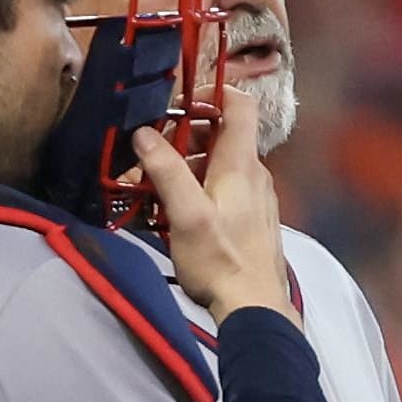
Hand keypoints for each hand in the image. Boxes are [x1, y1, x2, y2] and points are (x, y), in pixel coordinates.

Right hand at [133, 84, 291, 324]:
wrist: (255, 308)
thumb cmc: (220, 261)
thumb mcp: (186, 215)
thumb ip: (166, 171)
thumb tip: (144, 134)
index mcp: (241, 164)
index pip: (239, 104)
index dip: (211, 93)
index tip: (177, 104)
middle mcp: (254, 174)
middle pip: (222, 135)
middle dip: (184, 137)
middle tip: (152, 155)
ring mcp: (257, 197)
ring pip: (220, 164)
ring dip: (187, 167)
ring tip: (155, 189)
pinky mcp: (253, 218)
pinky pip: (226, 189)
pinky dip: (200, 188)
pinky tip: (178, 213)